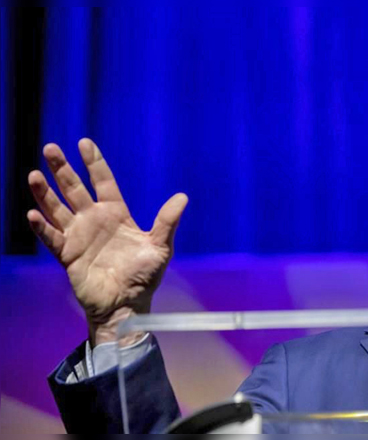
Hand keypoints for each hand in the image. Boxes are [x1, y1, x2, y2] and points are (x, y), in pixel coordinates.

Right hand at [27, 138, 187, 345]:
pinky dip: (42, 227)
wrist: (128, 305)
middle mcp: (95, 221)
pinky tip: (34, 214)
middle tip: (51, 148)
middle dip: (63, 170)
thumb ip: (167, 221)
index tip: (84, 143)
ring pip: (58, 209)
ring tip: (35, 174)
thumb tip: (183, 196)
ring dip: (46, 193)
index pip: (103, 182)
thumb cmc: (145, 277)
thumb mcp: (160, 246)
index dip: (94, 163)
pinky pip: (52, 238)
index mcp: (117, 215)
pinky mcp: (68, 255)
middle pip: (75, 189)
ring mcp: (79, 237)